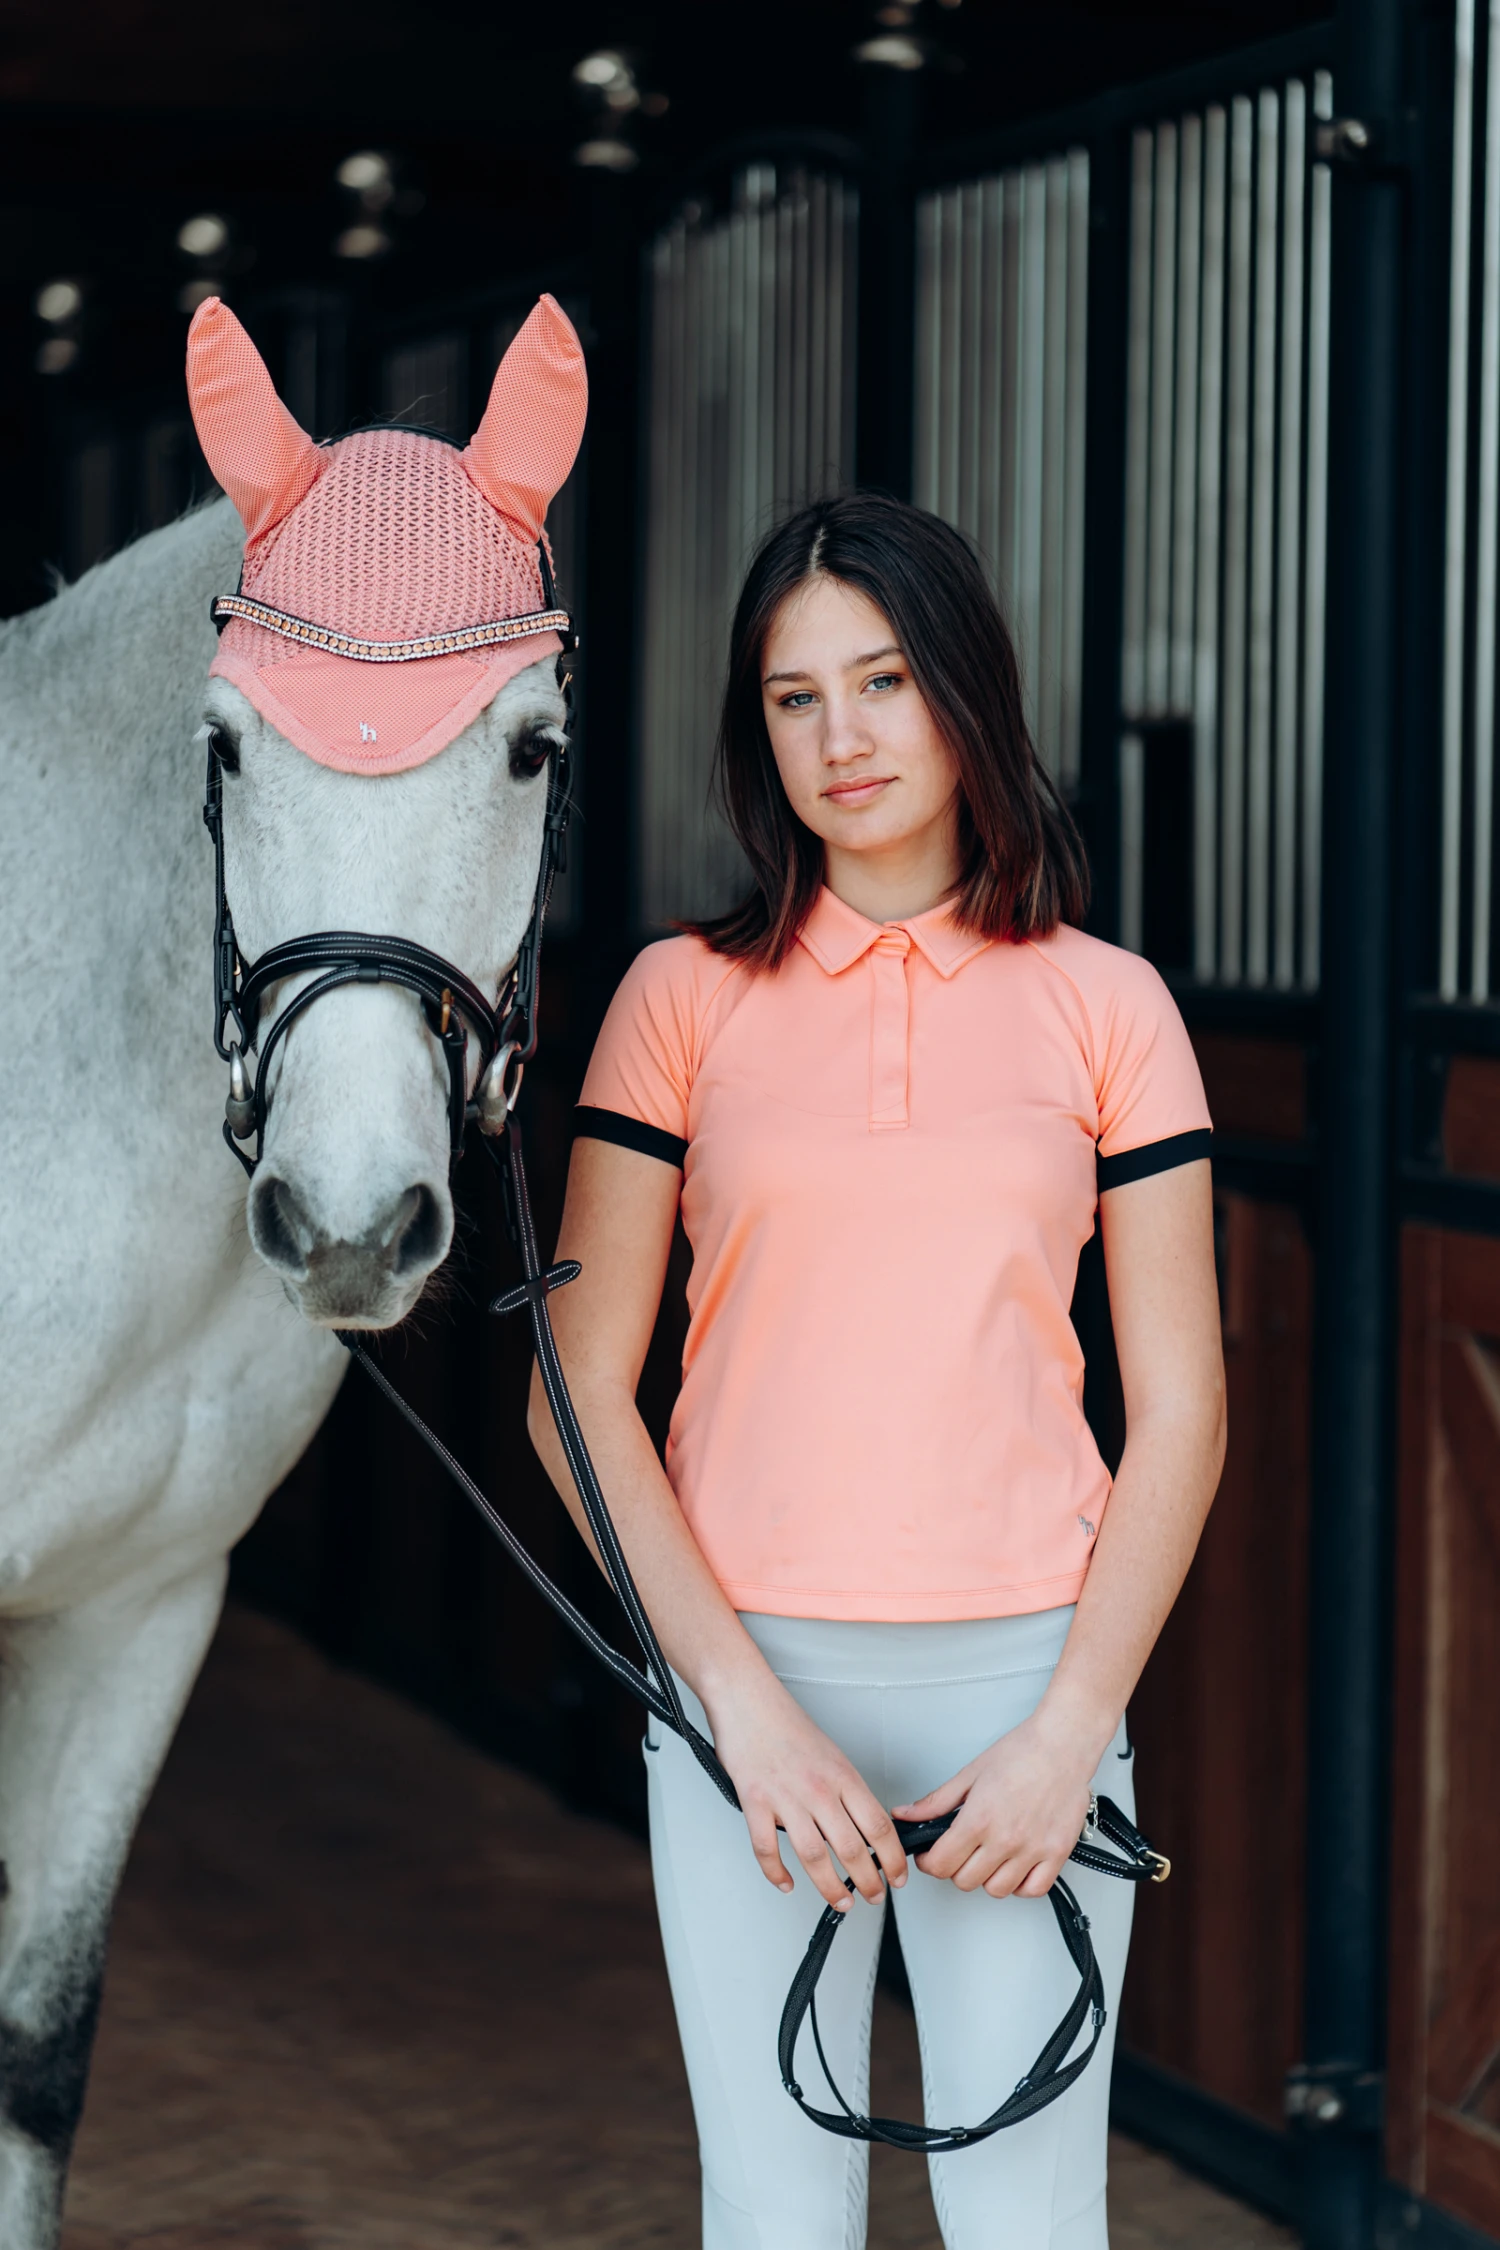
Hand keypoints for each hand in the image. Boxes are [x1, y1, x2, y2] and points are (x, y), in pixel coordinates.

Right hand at [703, 1668, 906, 1910]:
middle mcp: (818, 1789)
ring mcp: (785, 1797)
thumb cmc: (786, 1724)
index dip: (893, 1859)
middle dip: (869, 1881)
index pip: (879, 1826)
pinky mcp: (755, 1802)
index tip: (898, 1875)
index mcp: (842, 1775)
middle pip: (852, 1848)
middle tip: (874, 1896)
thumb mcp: (831, 1754)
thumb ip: (846, 1790)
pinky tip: (786, 1883)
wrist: (748, 1700)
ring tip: (842, 1901)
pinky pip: (766, 1849)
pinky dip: (777, 1873)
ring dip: (832, 1887)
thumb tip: (865, 1826)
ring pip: (815, 1856)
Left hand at [890, 1709, 1096, 1898]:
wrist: (1063, 1744)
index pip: (941, 1864)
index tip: (930, 1856)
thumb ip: (936, 1801)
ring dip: (986, 1878)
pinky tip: (1015, 1867)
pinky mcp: (1056, 1854)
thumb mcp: (970, 1773)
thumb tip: (907, 1814)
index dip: (928, 1863)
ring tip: (987, 1857)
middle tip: (958, 1852)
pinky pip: (1033, 1890)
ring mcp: (1032, 1850)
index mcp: (979, 1819)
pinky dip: (1020, 1885)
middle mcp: (1005, 1839)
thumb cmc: (1022, 1752)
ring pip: (997, 1890)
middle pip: (965, 1881)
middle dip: (954, 1868)